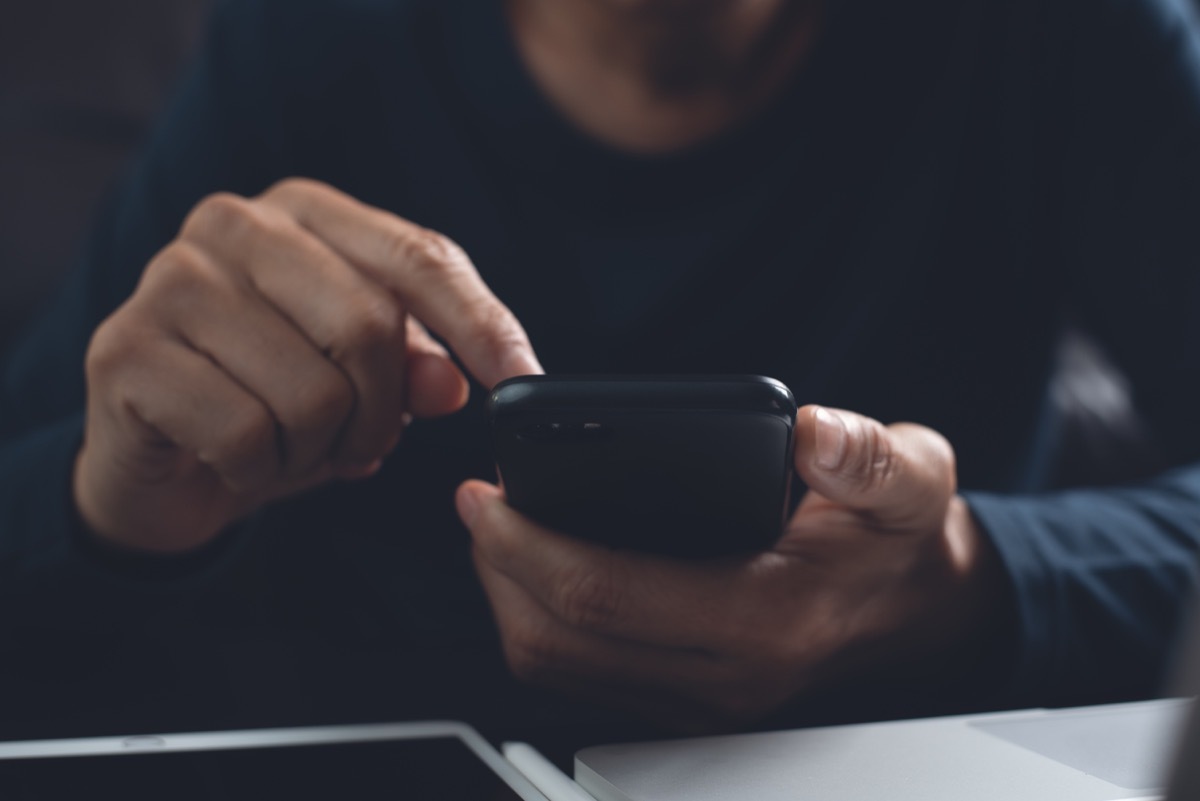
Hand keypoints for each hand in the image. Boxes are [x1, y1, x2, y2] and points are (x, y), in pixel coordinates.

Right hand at [76, 178, 540, 552]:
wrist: (158, 459)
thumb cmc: (272, 401)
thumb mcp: (361, 382)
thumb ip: (414, 368)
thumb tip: (454, 385)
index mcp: (305, 211)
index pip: (419, 256)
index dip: (482, 325)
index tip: (526, 382)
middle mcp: (234, 224)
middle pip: (370, 326)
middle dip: (383, 413)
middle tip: (363, 441)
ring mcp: (170, 280)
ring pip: (313, 392)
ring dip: (319, 448)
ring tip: (288, 444)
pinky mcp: (124, 350)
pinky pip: (247, 435)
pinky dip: (262, 469)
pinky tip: (237, 458)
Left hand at [457, 405, 1004, 731]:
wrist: (917, 611)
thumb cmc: (897, 543)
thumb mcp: (909, 480)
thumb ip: (867, 456)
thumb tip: (813, 432)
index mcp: (765, 619)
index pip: (606, 594)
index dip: (528, 544)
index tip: (490, 494)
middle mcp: (723, 677)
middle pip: (560, 641)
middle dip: (498, 570)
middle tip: (480, 504)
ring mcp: (701, 700)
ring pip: (558, 670)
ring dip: (510, 600)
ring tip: (499, 532)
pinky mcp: (685, 701)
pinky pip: (581, 677)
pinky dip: (542, 625)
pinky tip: (540, 570)